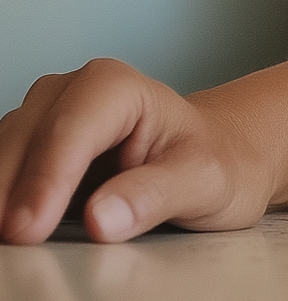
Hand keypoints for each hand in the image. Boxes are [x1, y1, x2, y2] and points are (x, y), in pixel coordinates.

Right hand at [0, 60, 271, 244]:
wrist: (219, 154)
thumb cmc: (215, 160)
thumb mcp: (204, 181)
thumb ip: (154, 196)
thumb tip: (100, 218)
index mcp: (115, 88)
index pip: (68, 132)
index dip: (44, 181)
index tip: (28, 230)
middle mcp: (71, 93)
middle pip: (22, 142)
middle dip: (9, 194)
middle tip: (11, 246)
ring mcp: (43, 119)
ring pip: (2, 154)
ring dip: (1, 197)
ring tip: (9, 244)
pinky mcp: (29, 149)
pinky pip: (3, 171)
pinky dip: (3, 198)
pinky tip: (11, 228)